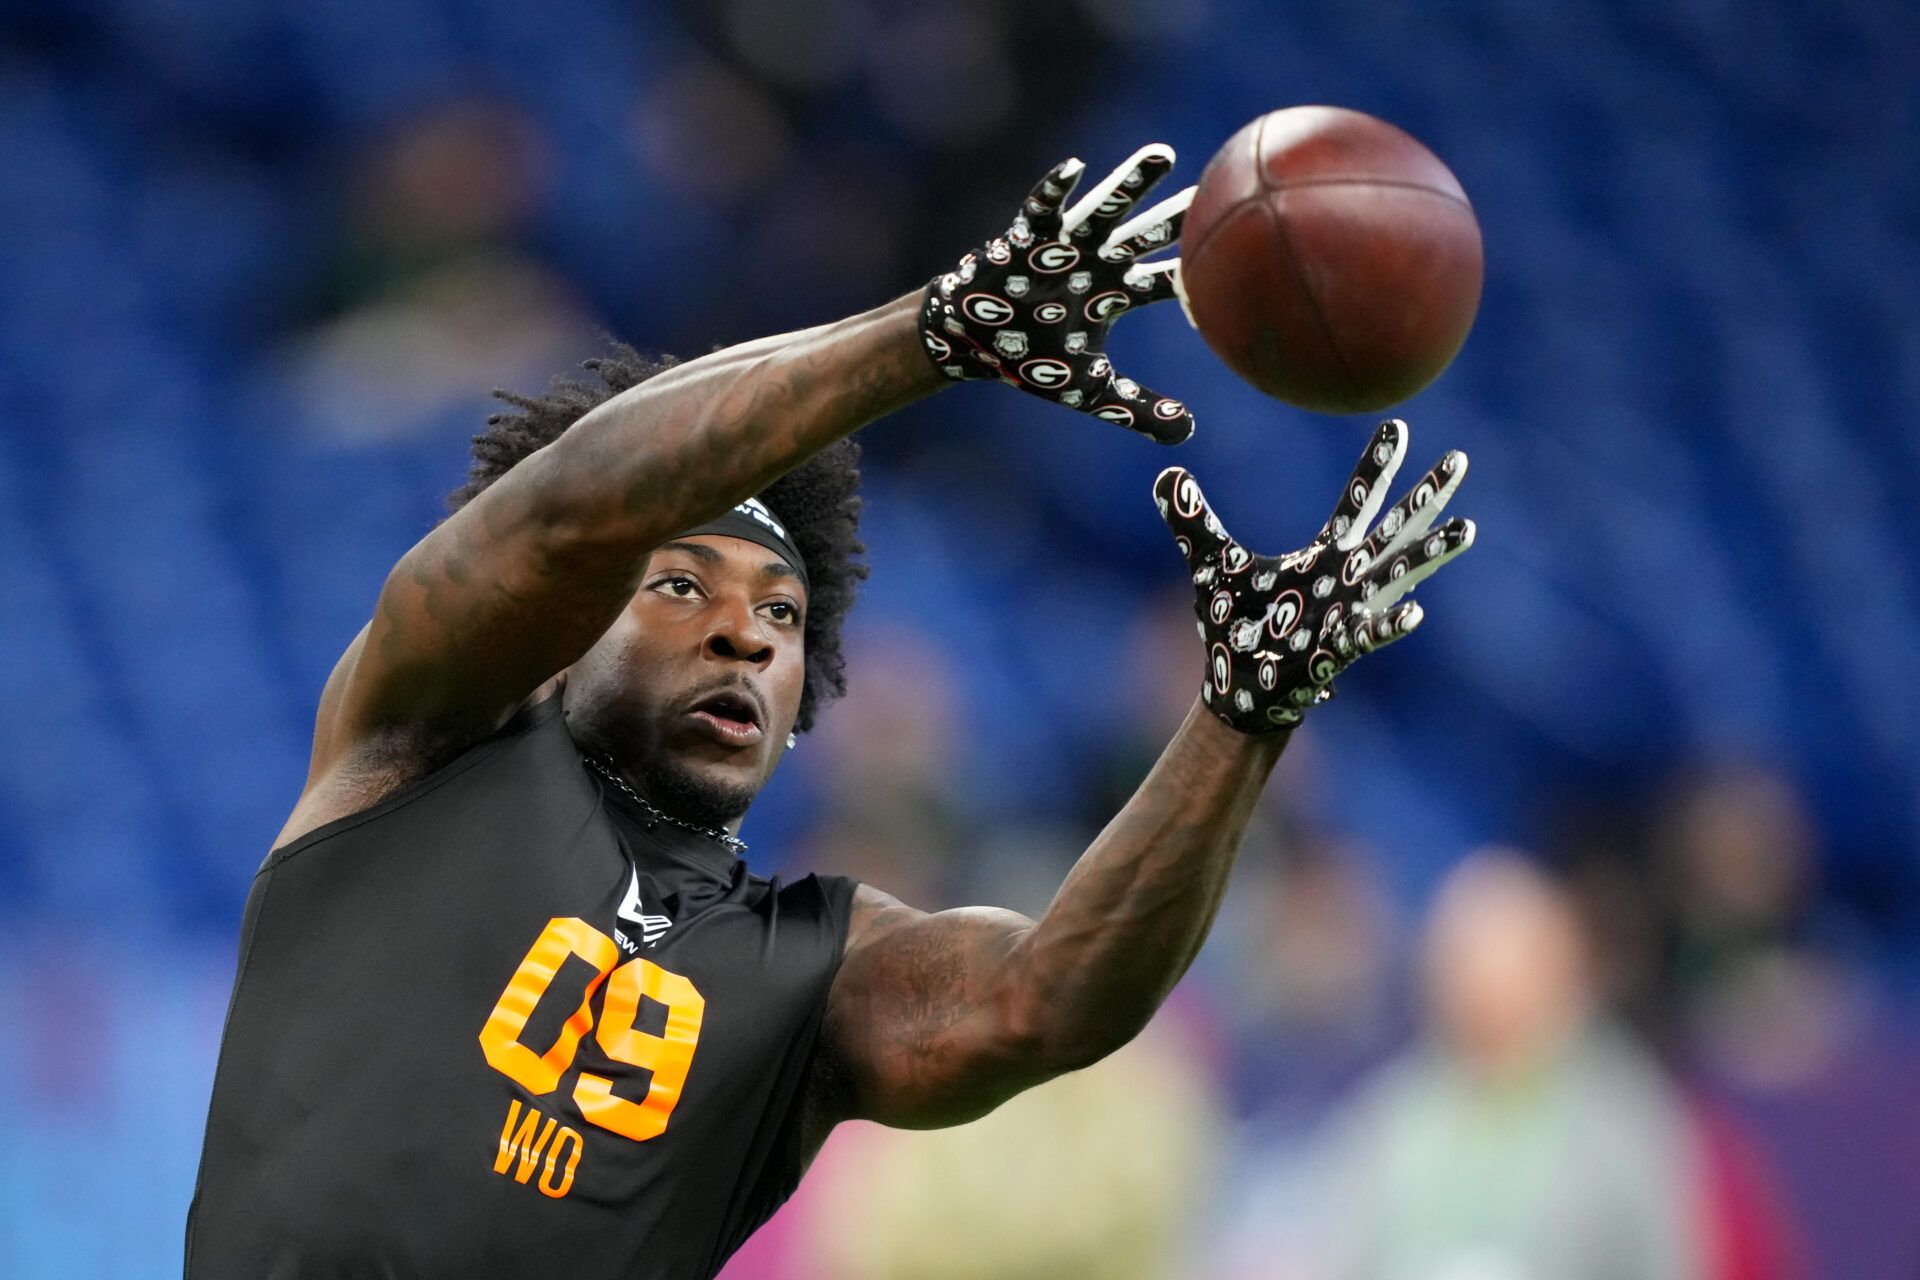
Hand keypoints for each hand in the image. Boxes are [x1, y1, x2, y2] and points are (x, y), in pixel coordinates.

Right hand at [919, 145, 1195, 443]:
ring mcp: (1062, 247)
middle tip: (1217, 189)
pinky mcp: (1024, 239)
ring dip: (1131, 185)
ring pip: (1104, 211)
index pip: (1166, 283)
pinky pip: (1040, 210)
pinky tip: (1075, 168)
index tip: (1235, 269)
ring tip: (1163, 155)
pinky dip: (1055, 191)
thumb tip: (1188, 436)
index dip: (1194, 279)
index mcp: (1114, 292)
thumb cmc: (1031, 359)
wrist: (973, 343)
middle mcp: (1095, 262)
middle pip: (1145, 236)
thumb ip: (1139, 409)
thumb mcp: (1091, 392)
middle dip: (1177, 216)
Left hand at [1156, 419, 1474, 732]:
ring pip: (1398, 575)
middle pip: (1394, 528)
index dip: (1376, 466)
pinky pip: (1369, 635)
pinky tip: (1416, 613)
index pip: (1356, 502)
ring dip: (1431, 552)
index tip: (1399, 425)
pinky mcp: (1336, 648)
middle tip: (1460, 459)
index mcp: (1323, 557)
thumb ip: (1192, 521)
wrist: (1238, 688)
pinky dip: (1390, 624)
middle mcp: (1346, 579)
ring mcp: (1347, 612)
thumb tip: (1165, 475)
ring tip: (1468, 529)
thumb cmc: (1235, 627)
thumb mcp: (1210, 564)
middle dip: (1426, 495)